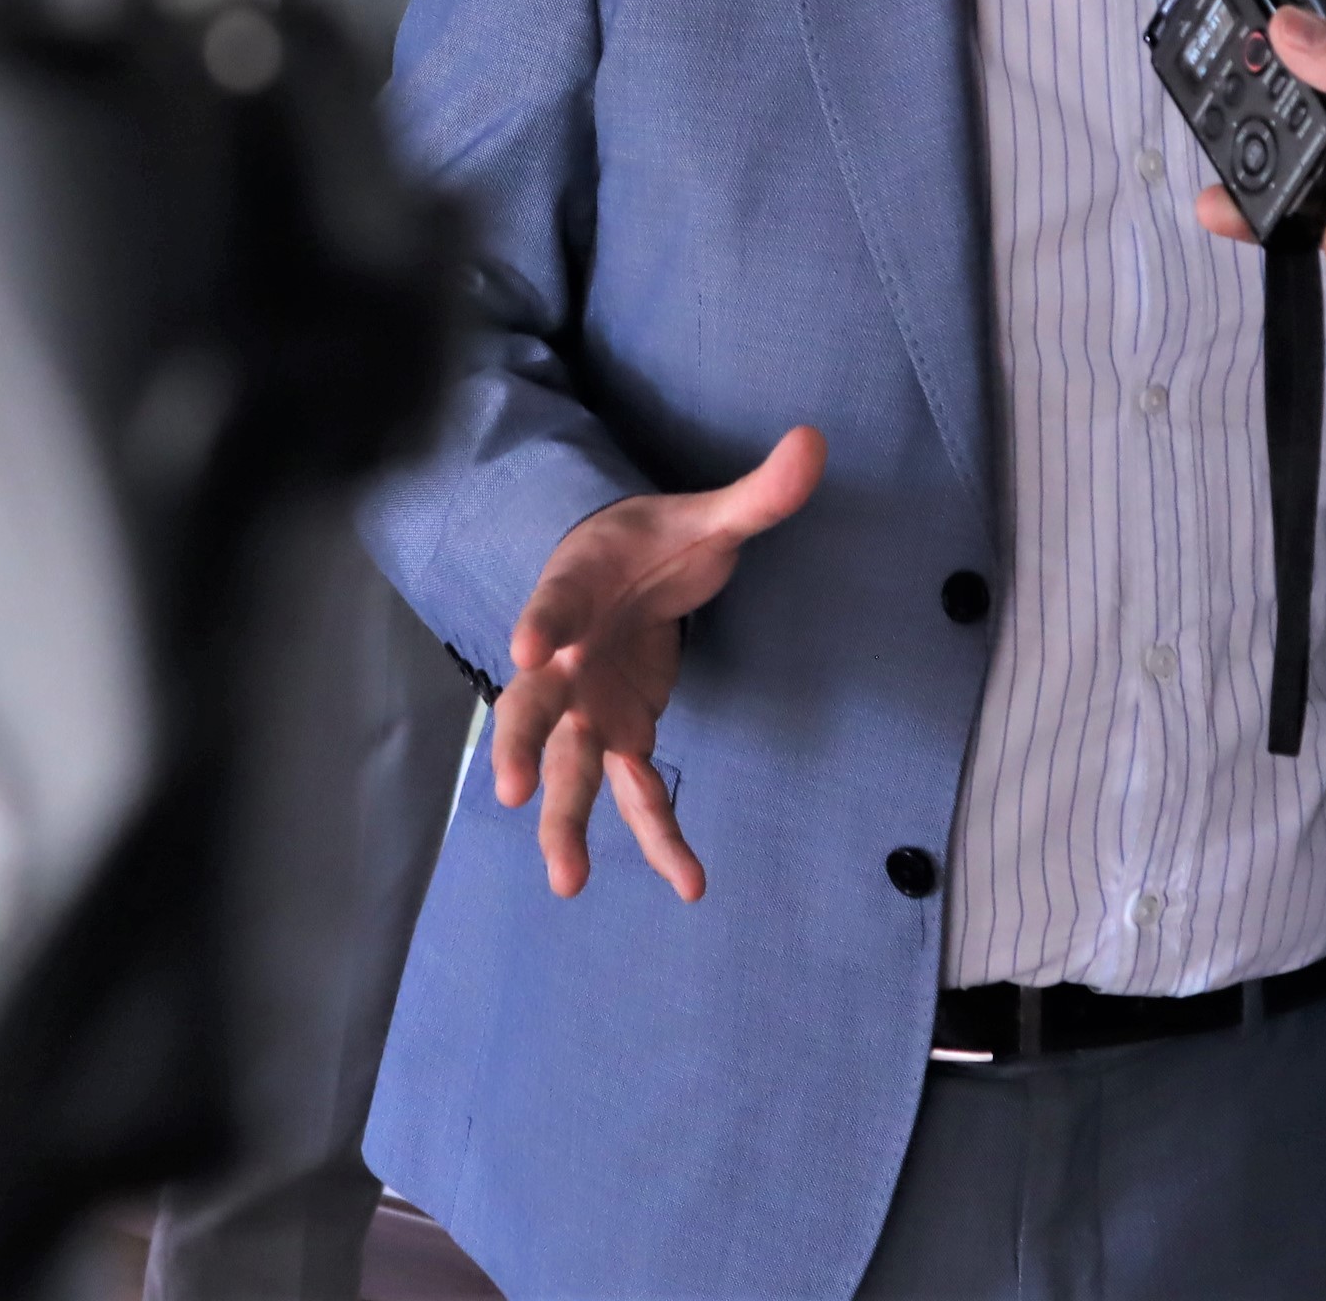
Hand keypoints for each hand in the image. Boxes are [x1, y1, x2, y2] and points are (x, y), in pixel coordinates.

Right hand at [491, 427, 824, 899]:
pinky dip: (657, 835)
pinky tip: (688, 881)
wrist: (621, 568)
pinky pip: (633, 792)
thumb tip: (815, 442)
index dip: (541, 623)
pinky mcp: (618, 734)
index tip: (531, 649)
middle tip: (510, 788)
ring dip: (565, 822)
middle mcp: (566, 655)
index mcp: (576, 587)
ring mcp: (586, 704)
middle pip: (532, 703)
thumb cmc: (652, 540)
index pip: (553, 603)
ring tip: (570, 882)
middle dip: (519, 743)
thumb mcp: (706, 515)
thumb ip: (758, 493)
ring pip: (565, 767)